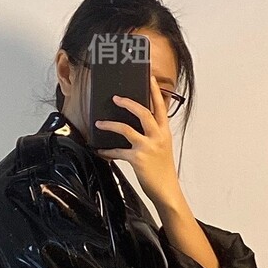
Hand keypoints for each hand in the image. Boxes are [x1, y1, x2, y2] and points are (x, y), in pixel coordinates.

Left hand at [95, 73, 180, 212]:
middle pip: (143, 112)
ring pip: (126, 129)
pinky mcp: (138, 159)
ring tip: (100, 123)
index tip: (149, 78)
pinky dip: (107, 151)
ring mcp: (148, 147)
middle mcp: (158, 136)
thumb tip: (137, 124)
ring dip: (110, 125)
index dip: (154, 91)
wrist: (167, 190)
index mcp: (164, 132)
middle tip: (116, 98)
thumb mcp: (163, 147)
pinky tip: (100, 151)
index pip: (160, 106)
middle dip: (128, 103)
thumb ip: (153, 134)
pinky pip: (118, 151)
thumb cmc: (163, 169)